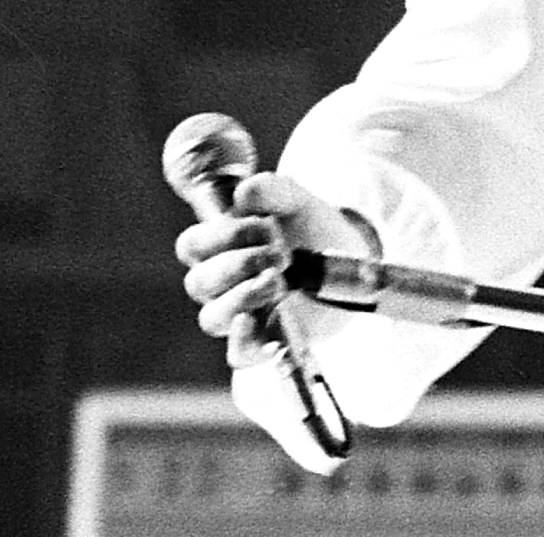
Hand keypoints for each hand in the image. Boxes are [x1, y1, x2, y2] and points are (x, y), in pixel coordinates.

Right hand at [174, 172, 366, 367]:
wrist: (351, 261)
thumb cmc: (311, 228)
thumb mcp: (297, 201)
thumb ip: (271, 190)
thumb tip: (243, 194)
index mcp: (220, 246)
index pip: (192, 246)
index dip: (222, 235)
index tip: (264, 224)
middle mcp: (222, 283)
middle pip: (200, 282)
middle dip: (238, 264)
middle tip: (280, 253)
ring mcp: (240, 313)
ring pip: (213, 317)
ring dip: (244, 296)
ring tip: (280, 281)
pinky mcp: (264, 340)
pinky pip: (237, 353)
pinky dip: (243, 340)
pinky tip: (257, 321)